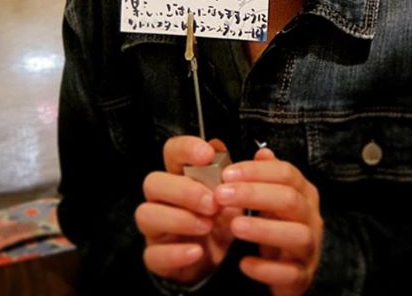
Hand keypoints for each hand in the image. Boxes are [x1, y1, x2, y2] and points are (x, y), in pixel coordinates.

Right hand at [135, 136, 239, 284]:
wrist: (219, 261)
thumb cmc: (222, 221)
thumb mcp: (236, 197)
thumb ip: (248, 175)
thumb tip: (264, 155)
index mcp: (182, 176)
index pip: (172, 151)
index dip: (186, 149)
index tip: (207, 155)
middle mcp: (164, 198)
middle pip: (153, 182)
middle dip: (184, 190)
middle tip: (213, 202)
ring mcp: (156, 227)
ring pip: (146, 215)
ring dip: (178, 219)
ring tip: (208, 225)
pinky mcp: (156, 256)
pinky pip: (153, 254)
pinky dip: (175, 253)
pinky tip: (197, 251)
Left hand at [215, 148, 322, 295]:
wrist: (286, 268)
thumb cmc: (275, 224)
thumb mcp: (270, 196)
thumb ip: (264, 175)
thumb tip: (262, 152)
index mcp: (303, 192)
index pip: (286, 173)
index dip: (256, 171)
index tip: (226, 173)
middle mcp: (311, 217)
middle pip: (290, 200)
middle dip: (254, 195)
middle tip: (221, 195)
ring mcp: (309, 248)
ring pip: (297, 235)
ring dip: (264, 229)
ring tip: (234, 226)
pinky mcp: (302, 277)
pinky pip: (289, 273)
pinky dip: (267, 269)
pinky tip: (244, 263)